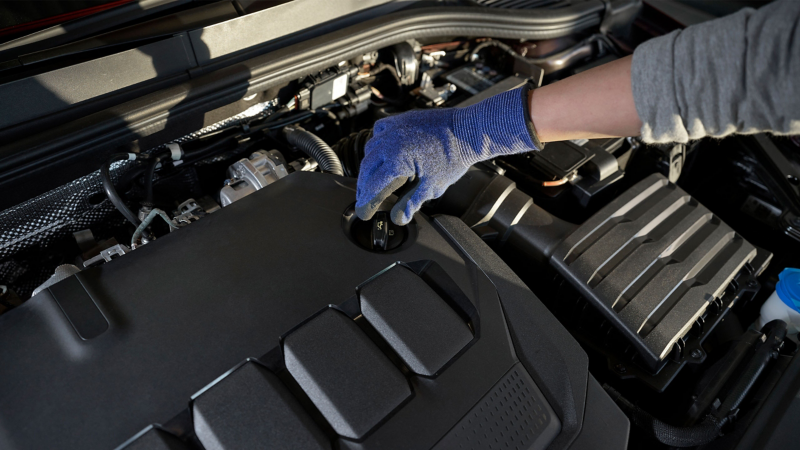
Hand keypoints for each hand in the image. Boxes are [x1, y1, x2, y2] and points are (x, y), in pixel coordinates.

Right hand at [356, 84, 541, 224]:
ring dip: (368, 164)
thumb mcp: (432, 186)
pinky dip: (376, 142)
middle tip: (364, 198)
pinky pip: (379, 130)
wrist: (468, 130)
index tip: (363, 211)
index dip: (366, 200)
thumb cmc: (453, 158)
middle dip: (363, 185)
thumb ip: (412, 203)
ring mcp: (394, 128)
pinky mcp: (401, 119)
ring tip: (371, 177)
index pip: (373, 185)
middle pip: (367, 167)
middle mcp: (390, 142)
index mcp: (396, 161)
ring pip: (370, 148)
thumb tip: (400, 219)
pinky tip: (381, 151)